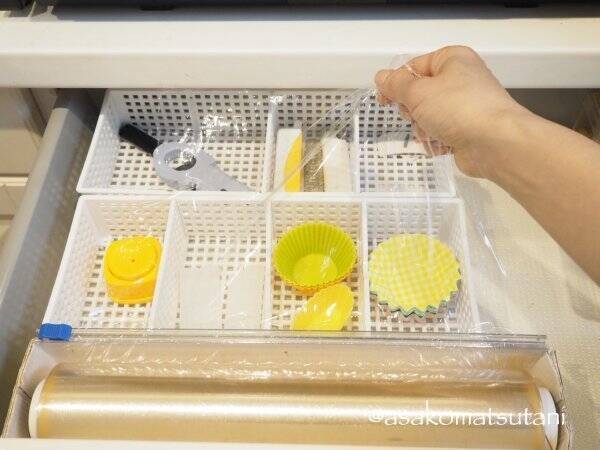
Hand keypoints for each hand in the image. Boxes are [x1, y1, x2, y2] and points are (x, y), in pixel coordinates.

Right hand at [375, 46, 526, 177]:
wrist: (495, 143)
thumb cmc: (456, 108)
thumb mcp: (418, 92)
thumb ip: (396, 85)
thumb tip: (381, 77)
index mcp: (452, 59)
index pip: (414, 66)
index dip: (397, 83)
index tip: (384, 100)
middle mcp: (461, 79)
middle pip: (420, 93)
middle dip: (413, 109)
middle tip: (417, 115)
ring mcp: (465, 106)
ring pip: (427, 116)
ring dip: (423, 128)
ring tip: (433, 133)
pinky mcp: (467, 130)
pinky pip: (440, 133)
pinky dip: (436, 140)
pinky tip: (442, 145)